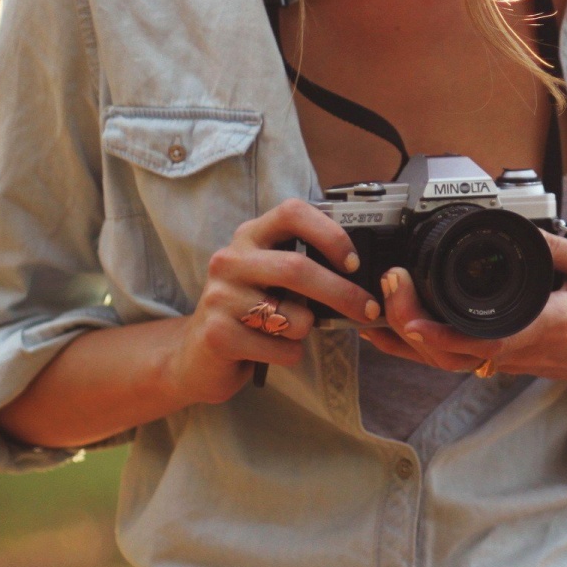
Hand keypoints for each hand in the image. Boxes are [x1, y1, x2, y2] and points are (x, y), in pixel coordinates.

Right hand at [170, 199, 381, 404]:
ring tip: (293, 330)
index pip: (292, 213)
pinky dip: (291, 353)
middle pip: (297, 268)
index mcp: (251, 236)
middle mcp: (230, 259)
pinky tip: (275, 350)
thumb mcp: (273, 277)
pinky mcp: (217, 334)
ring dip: (307, 329)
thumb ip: (305, 265)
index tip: (353, 263)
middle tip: (367, 309)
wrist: (198, 354)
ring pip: (291, 315)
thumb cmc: (251, 311)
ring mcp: (219, 296)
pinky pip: (279, 347)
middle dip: (342, 292)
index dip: (330, 234)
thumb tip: (362, 274)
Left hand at [360, 231, 566, 388]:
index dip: (440, 333)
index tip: (409, 315)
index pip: (484, 339)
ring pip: (442, 361)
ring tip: (374, 303)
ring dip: (403, 338)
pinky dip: (413, 346)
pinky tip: (387, 329)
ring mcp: (502, 360)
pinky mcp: (495, 359)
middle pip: (450, 353)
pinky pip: (447, 358)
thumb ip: (561, 247)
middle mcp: (516, 350)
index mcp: (543, 327)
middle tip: (391, 283)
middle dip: (409, 324)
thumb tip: (522, 228)